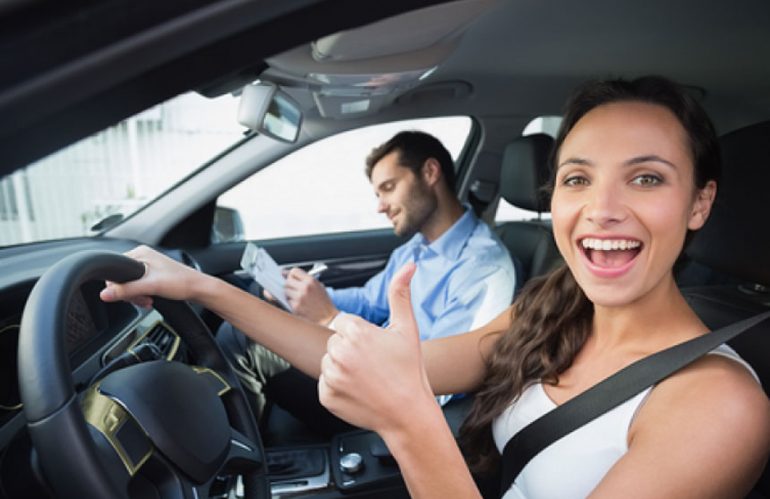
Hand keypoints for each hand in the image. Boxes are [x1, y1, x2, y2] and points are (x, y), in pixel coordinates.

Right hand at [99, 245, 201, 307]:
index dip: (117, 285)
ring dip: (137, 295)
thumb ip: (127, 290)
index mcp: (141, 253)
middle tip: (141, 298)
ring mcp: (149, 266)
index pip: (115, 268)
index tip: (127, 295)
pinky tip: (150, 299)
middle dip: (130, 292)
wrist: (198, 289)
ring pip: (130, 284)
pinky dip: (142, 294)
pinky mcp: (153, 275)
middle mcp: (143, 256)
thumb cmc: (181, 283)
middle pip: (122, 278)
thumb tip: (105, 294)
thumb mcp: (150, 286)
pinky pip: (139, 286)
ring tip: (148, 299)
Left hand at [284, 267, 338, 324]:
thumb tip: (289, 275)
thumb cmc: (324, 303)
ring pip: (286, 291)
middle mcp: (305, 288)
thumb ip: (305, 280)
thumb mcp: (319, 286)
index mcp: (311, 281)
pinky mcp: (295, 307)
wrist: (328, 317)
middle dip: (289, 285)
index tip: (289, 277)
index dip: (291, 275)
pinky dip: (291, 303)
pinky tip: (299, 305)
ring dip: (289, 294)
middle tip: (294, 289)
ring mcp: (299, 297)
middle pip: (288, 281)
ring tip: (298, 298)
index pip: (294, 271)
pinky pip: (287, 301)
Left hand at [318, 263, 434, 433]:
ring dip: (342, 369)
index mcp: (356, 332)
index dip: (359, 336)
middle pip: (334, 343)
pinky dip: (338, 389)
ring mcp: (332, 376)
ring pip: (328, 363)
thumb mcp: (407, 329)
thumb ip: (400, 294)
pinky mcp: (326, 396)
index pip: (343, 324)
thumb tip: (408, 266)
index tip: (374, 349)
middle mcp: (340, 352)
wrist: (408, 413)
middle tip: (372, 365)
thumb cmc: (410, 371)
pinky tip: (358, 391)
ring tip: (366, 379)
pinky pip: (325, 385)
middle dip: (349, 351)